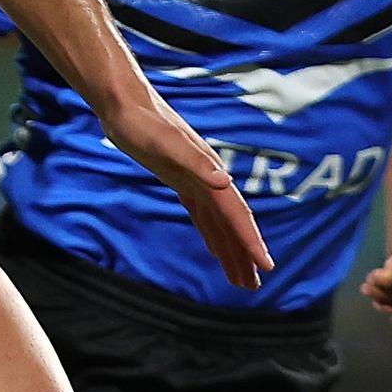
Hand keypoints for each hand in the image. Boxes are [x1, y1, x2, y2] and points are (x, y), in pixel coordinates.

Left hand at [102, 95, 270, 289]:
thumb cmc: (142, 123)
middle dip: (244, 254)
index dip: (250, 241)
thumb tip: (223, 181)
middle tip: (254, 287)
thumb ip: (194, 161)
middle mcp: (209, 180)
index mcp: (209, 175)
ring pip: (219, 223)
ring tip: (239, 279)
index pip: (236, 215)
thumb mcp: (164, 142)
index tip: (266, 266)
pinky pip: (203, 216)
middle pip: (233, 224)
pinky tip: (215, 250)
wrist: (124, 104)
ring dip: (230, 250)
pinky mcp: (181, 181)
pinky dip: (212, 235)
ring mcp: (196, 181)